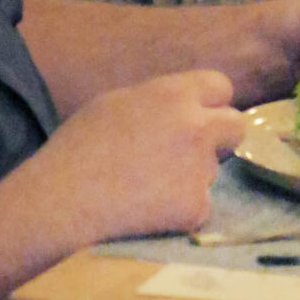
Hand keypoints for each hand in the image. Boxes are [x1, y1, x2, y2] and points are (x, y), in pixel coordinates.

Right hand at [36, 70, 245, 240]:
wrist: (62, 200)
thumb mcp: (115, 102)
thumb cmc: (77, 148)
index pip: (221, 86)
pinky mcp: (196, 207)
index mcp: (173, 94)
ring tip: (147, 188)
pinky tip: (148, 212)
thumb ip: (158, 101)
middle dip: (221, 139)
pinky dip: (181, 212)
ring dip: (192, 178)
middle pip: (236, 126)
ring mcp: (199, 169)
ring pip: (213, 170)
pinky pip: (200, 206)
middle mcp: (196, 127)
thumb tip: (180, 106)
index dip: (211, 104)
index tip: (201, 117)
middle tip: (193, 154)